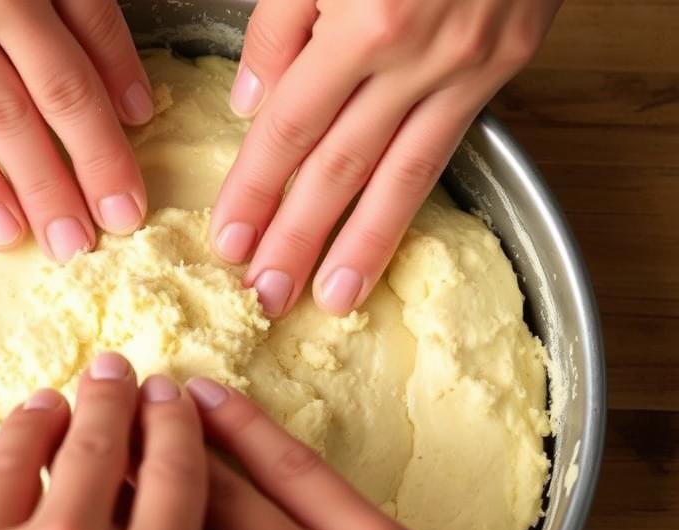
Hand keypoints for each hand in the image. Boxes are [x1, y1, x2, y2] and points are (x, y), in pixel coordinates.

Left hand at [0, 354, 218, 529]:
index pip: (181, 476)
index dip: (179, 428)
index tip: (178, 403)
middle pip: (121, 445)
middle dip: (130, 400)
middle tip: (134, 374)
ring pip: (62, 447)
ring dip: (79, 406)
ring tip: (87, 383)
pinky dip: (21, 433)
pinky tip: (33, 414)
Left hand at [211, 0, 560, 316]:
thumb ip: (281, 23)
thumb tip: (249, 102)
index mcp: (365, 20)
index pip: (290, 126)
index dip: (255, 189)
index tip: (230, 239)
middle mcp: (417, 56)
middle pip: (339, 166)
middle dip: (297, 237)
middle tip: (264, 296)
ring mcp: (466, 69)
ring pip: (399, 176)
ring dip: (358, 245)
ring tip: (327, 299)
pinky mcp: (502, 73)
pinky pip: (444, 154)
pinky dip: (410, 207)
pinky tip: (384, 243)